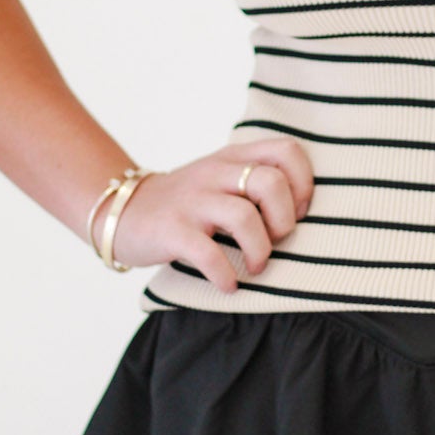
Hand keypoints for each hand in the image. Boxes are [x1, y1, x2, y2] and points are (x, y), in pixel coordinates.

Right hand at [105, 138, 314, 291]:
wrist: (125, 211)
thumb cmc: (189, 202)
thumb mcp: (222, 177)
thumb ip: (257, 179)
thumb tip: (308, 208)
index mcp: (233, 158)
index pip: (286, 150)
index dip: (303, 182)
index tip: (299, 211)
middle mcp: (215, 173)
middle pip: (269, 182)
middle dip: (284, 219)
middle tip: (277, 240)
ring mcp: (193, 201)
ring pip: (243, 217)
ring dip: (260, 250)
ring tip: (255, 266)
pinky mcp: (172, 231)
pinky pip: (207, 253)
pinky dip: (225, 275)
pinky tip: (228, 284)